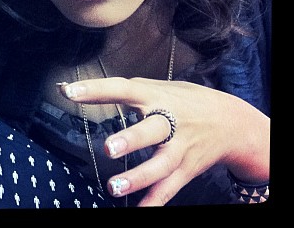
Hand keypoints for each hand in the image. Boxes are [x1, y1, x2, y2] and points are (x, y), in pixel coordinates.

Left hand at [60, 77, 269, 205]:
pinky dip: (154, 202)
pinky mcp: (185, 169)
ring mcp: (178, 148)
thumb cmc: (183, 100)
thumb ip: (121, 90)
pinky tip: (138, 211)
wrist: (230, 121)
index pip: (121, 89)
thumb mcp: (157, 87)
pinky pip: (168, 189)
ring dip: (138, 177)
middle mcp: (168, 121)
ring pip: (160, 165)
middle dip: (131, 140)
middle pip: (150, 131)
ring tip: (114, 187)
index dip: (95, 89)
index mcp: (154, 96)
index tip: (68, 91)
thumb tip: (71, 89)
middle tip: (109, 148)